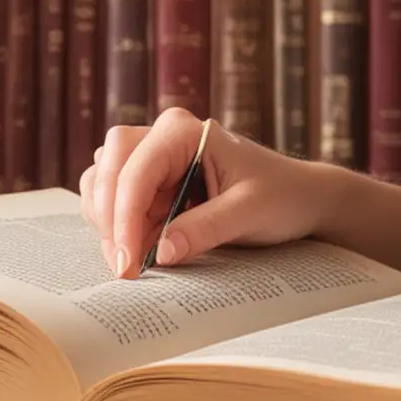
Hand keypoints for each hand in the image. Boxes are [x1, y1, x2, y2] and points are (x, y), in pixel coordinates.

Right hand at [79, 107, 331, 278]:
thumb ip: (206, 228)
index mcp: (186, 132)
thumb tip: (160, 251)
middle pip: (108, 169)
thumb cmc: (281, 195)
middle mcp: (164, 138)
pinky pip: (113, 204)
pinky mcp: (151, 185)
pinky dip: (117, 230)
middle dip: (110, 219)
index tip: (128, 262)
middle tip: (126, 268)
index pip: (137, 170)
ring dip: (109, 226)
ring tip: (135, 263)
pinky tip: (141, 253)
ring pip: (102, 185)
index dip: (125, 217)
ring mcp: (153, 160)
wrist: (298, 198)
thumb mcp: (250, 212)